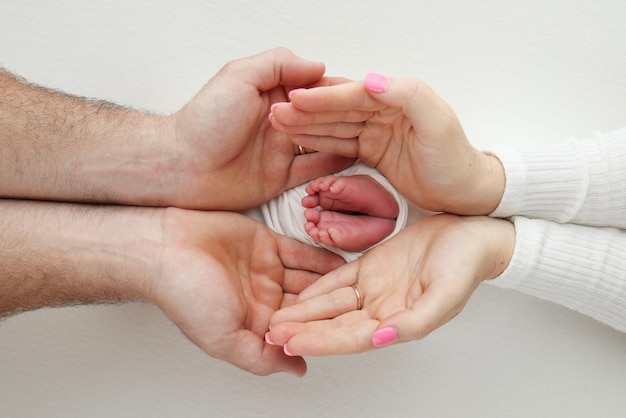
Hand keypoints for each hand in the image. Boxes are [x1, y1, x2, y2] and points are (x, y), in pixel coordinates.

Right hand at [151, 209, 345, 374]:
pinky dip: (321, 256)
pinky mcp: (267, 244)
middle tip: (364, 304)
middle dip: (332, 306)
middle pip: (307, 304)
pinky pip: (302, 252)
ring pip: (308, 278)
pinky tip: (343, 259)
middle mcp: (264, 299)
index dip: (322, 331)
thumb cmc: (186, 294)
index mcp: (256, 324)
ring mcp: (267, 270)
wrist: (165, 248)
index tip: (351, 330)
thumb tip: (298, 370)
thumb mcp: (224, 339)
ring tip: (362, 283)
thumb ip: (261, 358)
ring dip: (331, 281)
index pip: (298, 331)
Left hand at [166, 47, 353, 209]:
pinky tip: (352, 158)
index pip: (313, 87)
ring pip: (322, 141)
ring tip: (368, 135)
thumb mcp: (239, 76)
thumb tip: (317, 65)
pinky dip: (333, 164)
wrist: (180, 167)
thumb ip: (278, 65)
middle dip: (343, 114)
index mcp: (272, 92)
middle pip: (321, 115)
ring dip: (342, 137)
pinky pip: (313, 169)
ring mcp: (282, 149)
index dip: (335, 89)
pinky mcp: (281, 177)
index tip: (359, 91)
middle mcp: (280, 120)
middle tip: (369, 116)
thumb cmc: (204, 121)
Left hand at [266, 214, 514, 355]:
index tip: (291, 343)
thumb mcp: (446, 293)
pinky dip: (317, 288)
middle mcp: (382, 310)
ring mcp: (374, 289)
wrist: (471, 231)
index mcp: (398, 323)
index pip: (351, 338)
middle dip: (303, 331)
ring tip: (276, 319)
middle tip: (270, 334)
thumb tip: (382, 339)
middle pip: (334, 325)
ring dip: (304, 313)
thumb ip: (415, 320)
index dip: (321, 342)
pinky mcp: (371, 266)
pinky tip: (297, 296)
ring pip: (332, 305)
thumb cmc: (466, 264)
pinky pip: (338, 280)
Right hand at [269, 74, 504, 214]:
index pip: (354, 94)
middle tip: (276, 111)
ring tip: (279, 122)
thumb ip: (408, 96)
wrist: (465, 192)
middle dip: (306, 110)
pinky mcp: (373, 151)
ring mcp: (377, 131)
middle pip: (338, 108)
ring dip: (307, 124)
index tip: (296, 99)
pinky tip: (300, 139)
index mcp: (399, 98)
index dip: (324, 97)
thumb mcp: (437, 124)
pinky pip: (340, 143)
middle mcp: (385, 111)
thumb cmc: (455, 160)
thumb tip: (372, 81)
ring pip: (335, 125)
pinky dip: (319, 141)